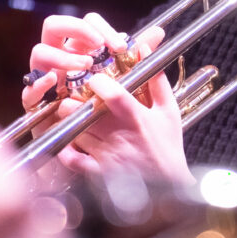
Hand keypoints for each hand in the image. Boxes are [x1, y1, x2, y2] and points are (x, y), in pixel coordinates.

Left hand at [24, 13, 192, 186]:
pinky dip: (66, 148)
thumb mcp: (170, 111)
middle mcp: (118, 136)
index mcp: (138, 118)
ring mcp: (105, 155)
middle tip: (74, 91)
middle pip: (85, 112)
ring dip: (69, 118)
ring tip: (71, 110)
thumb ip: (157, 80)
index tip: (94, 76)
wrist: (168, 189)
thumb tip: (146, 48)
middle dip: (75, 99)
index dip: (99, 82)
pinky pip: (72, 158)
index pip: (113, 96)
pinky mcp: (96, 173)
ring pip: (74, 131)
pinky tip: (71, 137)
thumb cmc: (168, 147)